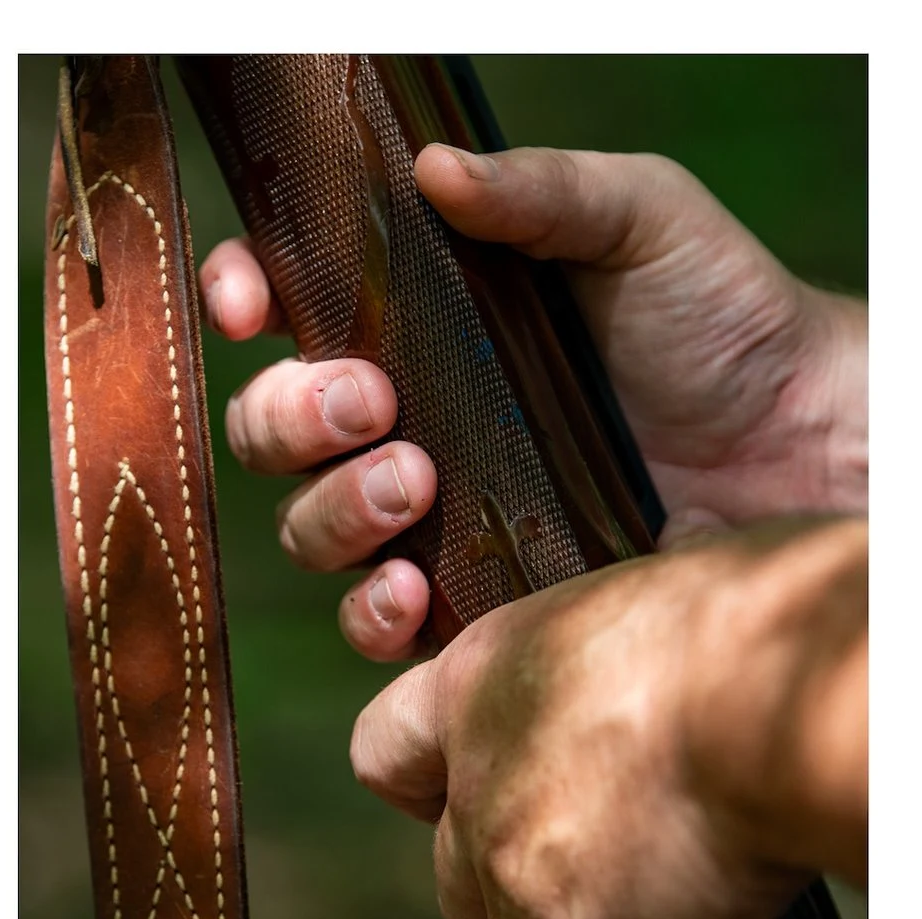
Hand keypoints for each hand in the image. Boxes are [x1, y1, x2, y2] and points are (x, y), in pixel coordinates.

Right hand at [202, 143, 867, 658]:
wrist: (801, 447)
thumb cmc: (724, 320)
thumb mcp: (640, 221)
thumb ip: (540, 191)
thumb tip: (433, 170)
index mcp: (416, 323)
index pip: (286, 304)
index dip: (242, 297)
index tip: (252, 303)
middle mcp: (402, 418)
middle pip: (269, 426)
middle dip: (289, 414)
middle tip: (367, 402)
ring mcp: (426, 515)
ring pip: (306, 525)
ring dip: (333, 508)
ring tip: (416, 483)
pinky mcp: (465, 600)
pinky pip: (369, 622)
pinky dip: (371, 610)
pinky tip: (414, 590)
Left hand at [349, 519, 866, 918]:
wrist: (780, 691)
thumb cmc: (752, 613)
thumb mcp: (650, 584)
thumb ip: (624, 618)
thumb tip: (675, 564)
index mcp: (476, 680)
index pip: (388, 748)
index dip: (425, 781)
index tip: (456, 797)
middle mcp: (475, 782)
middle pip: (449, 872)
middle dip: (498, 886)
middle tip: (562, 886)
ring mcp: (518, 872)